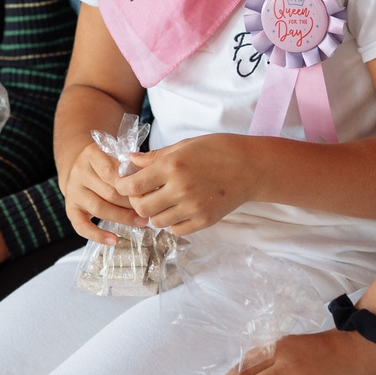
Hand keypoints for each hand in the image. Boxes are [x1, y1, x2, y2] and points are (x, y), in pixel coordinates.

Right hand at [63, 138, 142, 243]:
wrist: (79, 167)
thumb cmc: (105, 163)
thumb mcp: (115, 156)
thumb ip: (130, 166)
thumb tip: (152, 186)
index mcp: (91, 154)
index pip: (111, 171)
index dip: (130, 184)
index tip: (148, 192)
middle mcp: (79, 172)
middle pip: (108, 192)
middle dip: (132, 203)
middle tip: (149, 210)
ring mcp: (73, 191)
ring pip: (99, 208)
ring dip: (122, 218)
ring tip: (140, 222)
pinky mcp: (70, 209)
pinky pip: (81, 226)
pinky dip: (98, 235)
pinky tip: (114, 240)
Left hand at [114, 136, 260, 237]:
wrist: (252, 167)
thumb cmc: (219, 149)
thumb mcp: (186, 144)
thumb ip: (156, 156)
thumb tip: (131, 160)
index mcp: (173, 166)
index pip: (133, 186)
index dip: (122, 187)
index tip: (124, 185)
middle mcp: (180, 189)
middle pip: (142, 209)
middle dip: (137, 203)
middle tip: (144, 195)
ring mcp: (194, 207)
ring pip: (157, 222)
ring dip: (155, 213)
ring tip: (163, 201)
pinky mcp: (205, 220)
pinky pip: (177, 230)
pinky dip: (173, 223)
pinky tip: (179, 210)